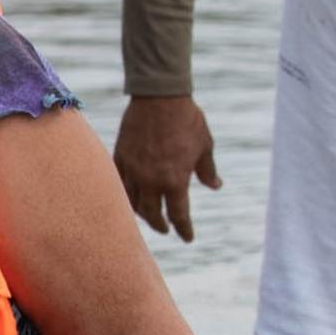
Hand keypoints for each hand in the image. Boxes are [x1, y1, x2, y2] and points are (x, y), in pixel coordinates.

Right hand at [115, 95, 220, 242]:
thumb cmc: (187, 120)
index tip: (187, 238)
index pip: (178, 215)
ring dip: (141, 213)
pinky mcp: (120, 158)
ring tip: (148, 214)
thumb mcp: (205, 146)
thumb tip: (215, 186)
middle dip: (160, 225)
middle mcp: (151, 181)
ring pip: (132, 203)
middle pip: (152, 215)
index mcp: (175, 181)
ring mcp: (132, 171)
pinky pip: (120, 184)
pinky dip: (126, 194)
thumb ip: (207, 170)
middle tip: (166, 229)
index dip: (184, 229)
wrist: (159, 97)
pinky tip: (131, 195)